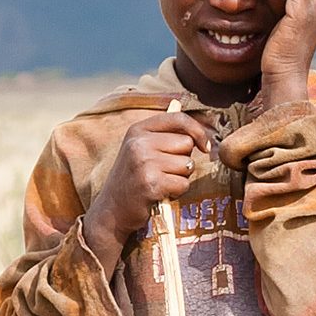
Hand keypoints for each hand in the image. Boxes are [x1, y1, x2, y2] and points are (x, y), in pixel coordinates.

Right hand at [77, 107, 212, 267]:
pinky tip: (160, 193)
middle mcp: (139, 143)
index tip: (204, 146)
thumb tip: (180, 105)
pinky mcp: (150, 184)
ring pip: (187, 165)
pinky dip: (176, 192)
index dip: (197, 131)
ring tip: (160, 182)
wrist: (111, 210)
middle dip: (184, 159)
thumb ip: (161, 131)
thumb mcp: (139, 148)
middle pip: (186, 144)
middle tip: (164, 171)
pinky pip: (183, 184)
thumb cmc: (131, 179)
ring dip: (180, 178)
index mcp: (138, 130)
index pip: (178, 119)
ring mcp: (143, 163)